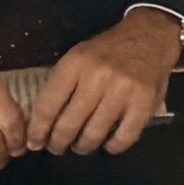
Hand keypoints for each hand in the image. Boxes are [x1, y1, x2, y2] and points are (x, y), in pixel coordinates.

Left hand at [26, 9, 181, 155]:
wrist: (149, 37)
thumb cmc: (108, 51)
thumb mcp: (78, 57)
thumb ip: (62, 86)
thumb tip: (43, 123)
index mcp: (75, 64)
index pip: (48, 106)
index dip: (37, 130)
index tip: (34, 142)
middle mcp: (98, 77)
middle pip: (69, 124)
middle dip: (58, 143)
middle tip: (57, 148)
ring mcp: (123, 91)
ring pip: (94, 134)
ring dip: (83, 147)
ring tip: (81, 147)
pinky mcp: (145, 103)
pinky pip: (124, 137)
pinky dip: (113, 147)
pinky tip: (108, 145)